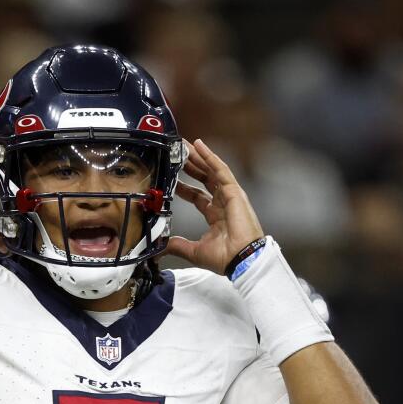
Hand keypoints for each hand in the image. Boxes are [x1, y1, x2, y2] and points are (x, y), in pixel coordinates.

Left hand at [164, 139, 264, 272]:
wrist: (241, 259)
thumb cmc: (225, 258)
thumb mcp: (194, 251)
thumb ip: (177, 245)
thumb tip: (161, 247)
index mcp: (216, 217)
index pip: (197, 196)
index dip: (184, 187)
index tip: (173, 178)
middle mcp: (223, 204)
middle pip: (205, 179)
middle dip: (191, 166)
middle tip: (178, 153)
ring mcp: (230, 196)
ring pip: (212, 171)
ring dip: (198, 157)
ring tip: (185, 144)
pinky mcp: (235, 192)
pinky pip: (221, 170)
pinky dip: (210, 157)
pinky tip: (199, 145)